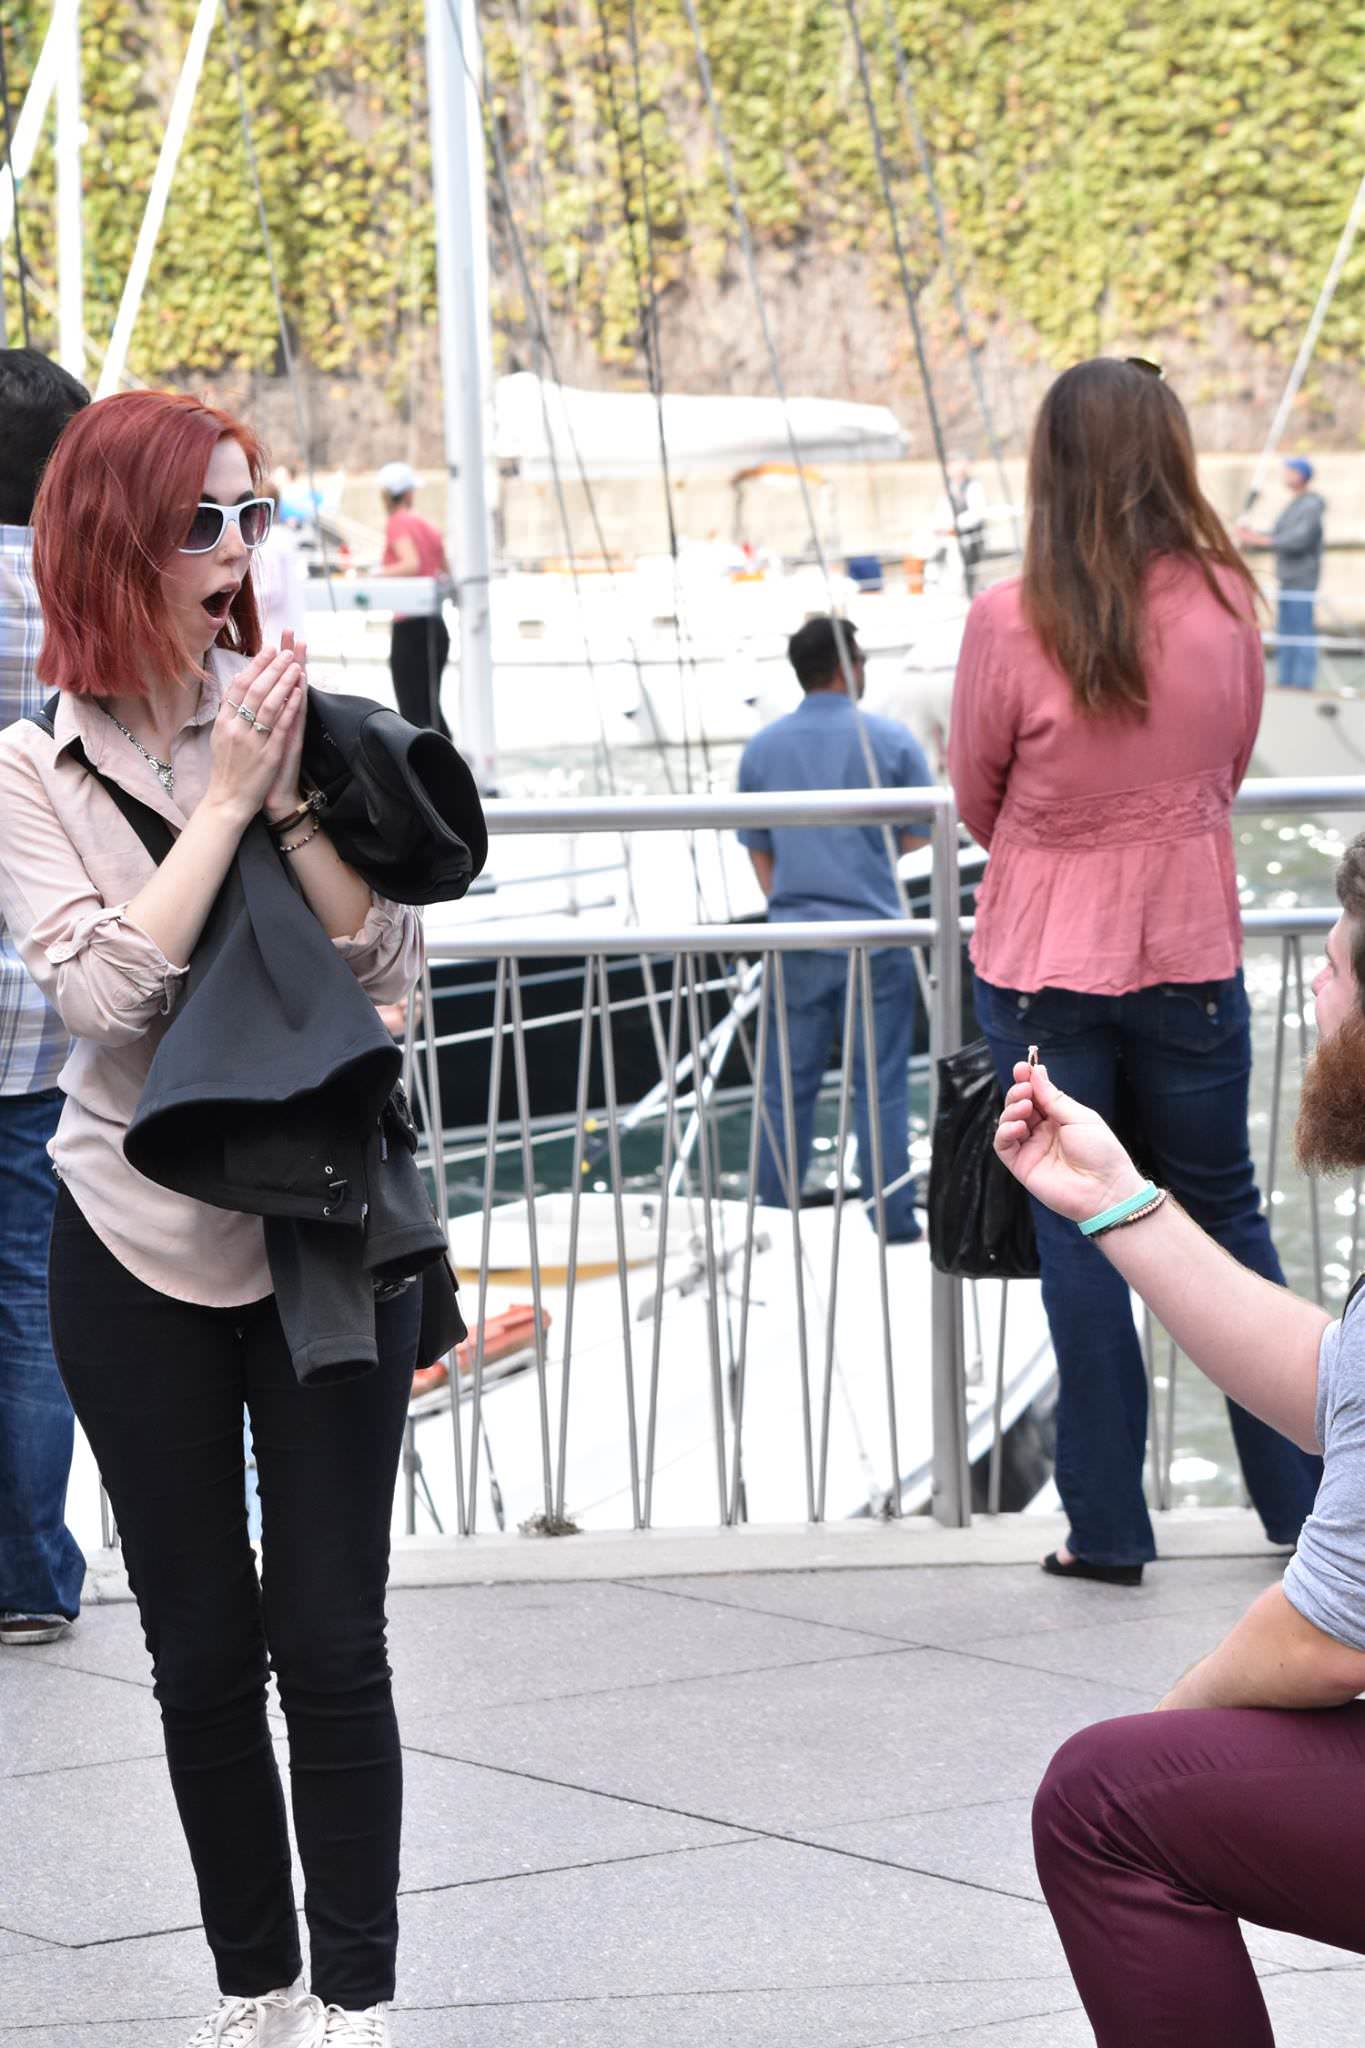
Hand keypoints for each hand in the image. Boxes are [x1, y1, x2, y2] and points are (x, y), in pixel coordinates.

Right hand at [205, 647, 305, 827]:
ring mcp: (253, 741)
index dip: (254, 666)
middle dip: (272, 668)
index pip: (239, 686)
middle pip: (255, 690)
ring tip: (295, 664)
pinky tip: (299, 691)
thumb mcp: (220, 738)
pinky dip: (290, 706)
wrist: (228, 801)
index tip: (268, 649)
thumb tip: (236, 689)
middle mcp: (237, 729)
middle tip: (285, 650)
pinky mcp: (268, 754)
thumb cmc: (227, 769)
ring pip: (269, 704)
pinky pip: (281, 726)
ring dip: (283, 681)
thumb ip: (228, 714)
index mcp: (224, 723)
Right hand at [994, 1060, 1146, 1223]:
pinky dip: (1005, 1132)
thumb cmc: (1101, 1152)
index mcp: (1059, 1118)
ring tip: (1024, 1107)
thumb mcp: (1080, 1117)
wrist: (1106, 1190)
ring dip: (1011, 1109)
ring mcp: (1031, 1148)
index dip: (1027, 1080)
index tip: (1022, 1066)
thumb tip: (1036, 1073)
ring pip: (1008, 1123)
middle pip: (1019, 1106)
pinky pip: (1003, 1145)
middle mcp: (1042, 1132)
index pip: (1036, 1095)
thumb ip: (1054, 1098)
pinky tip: (1018, 1126)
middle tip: (1024, 1088)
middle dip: (1017, 1092)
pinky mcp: (1021, 1166)